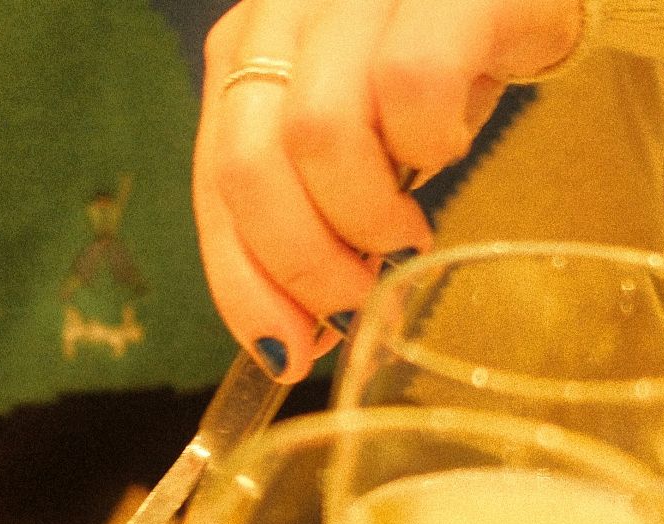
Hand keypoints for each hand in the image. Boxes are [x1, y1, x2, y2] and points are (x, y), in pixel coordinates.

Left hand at [194, 0, 581, 381]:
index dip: (242, 281)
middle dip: (301, 264)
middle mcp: (284, 10)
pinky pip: (411, 88)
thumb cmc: (438, 70)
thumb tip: (291, 335)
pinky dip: (430, 145)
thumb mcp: (356, 139)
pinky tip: (449, 148)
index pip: (214, 183)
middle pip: (249, 167)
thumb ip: (308, 212)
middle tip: (355, 300)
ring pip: (319, 133)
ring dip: (366, 215)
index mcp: (246, 48)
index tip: (283, 351)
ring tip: (406, 232)